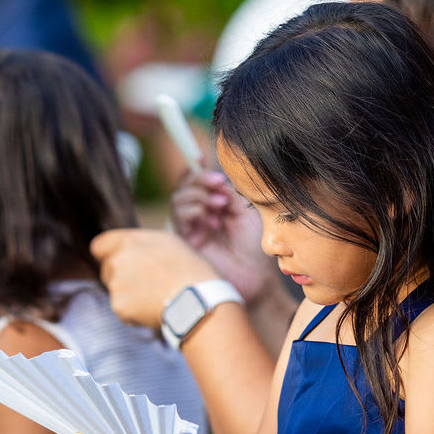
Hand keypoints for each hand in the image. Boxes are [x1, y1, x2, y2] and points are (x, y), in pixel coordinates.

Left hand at [91, 228, 222, 329]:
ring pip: (116, 291)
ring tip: (156, 297)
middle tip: (148, 283)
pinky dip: (134, 313)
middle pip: (107, 270)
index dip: (108, 254)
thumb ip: (143, 245)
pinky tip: (154, 310)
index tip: (120, 262)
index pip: (99, 246)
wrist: (196, 301)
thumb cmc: (191, 270)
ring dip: (130, 295)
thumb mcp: (169, 243)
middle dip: (121, 277)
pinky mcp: (119, 307)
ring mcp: (116, 285)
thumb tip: (136, 250)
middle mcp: (118, 260)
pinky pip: (122, 310)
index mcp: (129, 241)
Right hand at [170, 169, 276, 304]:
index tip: (203, 156)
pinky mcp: (185, 243)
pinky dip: (193, 211)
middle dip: (200, 180)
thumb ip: (229, 194)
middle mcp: (199, 216)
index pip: (197, 183)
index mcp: (214, 207)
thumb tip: (215, 180)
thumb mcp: (246, 212)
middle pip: (184, 188)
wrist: (256, 278)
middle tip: (219, 184)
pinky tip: (212, 222)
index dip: (196, 170)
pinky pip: (178, 218)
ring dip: (198, 196)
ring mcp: (191, 229)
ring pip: (177, 200)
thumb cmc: (255, 247)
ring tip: (220, 206)